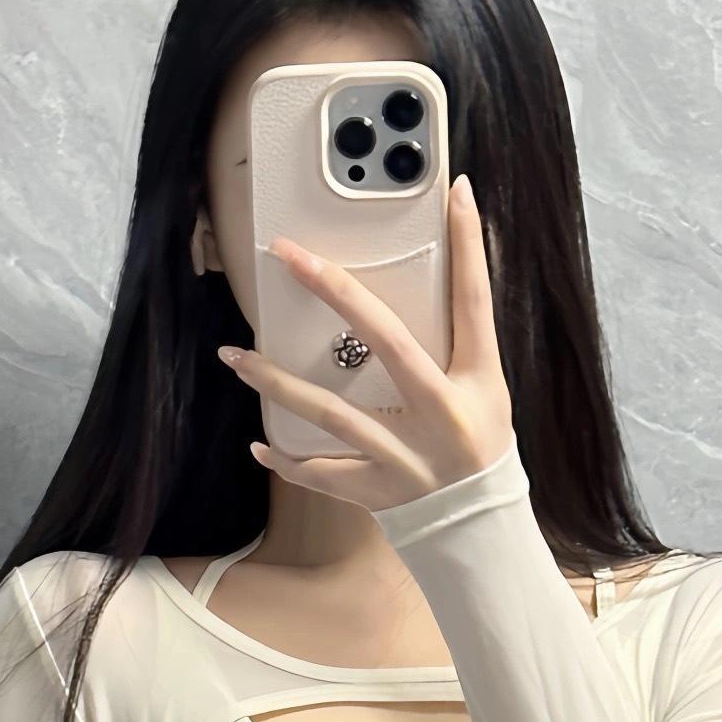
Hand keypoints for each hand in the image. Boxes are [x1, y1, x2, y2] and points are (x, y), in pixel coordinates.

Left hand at [216, 172, 514, 513]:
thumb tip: (446, 267)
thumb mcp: (485, 391)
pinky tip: (258, 445)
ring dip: (278, 383)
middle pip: (386, 341)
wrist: (481, 530)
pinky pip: (322, 474)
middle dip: (336, 292)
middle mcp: (440, 414)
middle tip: (290, 257)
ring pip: (331, 412)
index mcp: (475, 382)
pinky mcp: (377, 490)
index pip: (473, 302)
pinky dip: (288, 461)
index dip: (468, 246)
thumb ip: (460, 340)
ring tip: (236, 356)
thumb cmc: (480, 447)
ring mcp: (405, 456)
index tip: (455, 192)